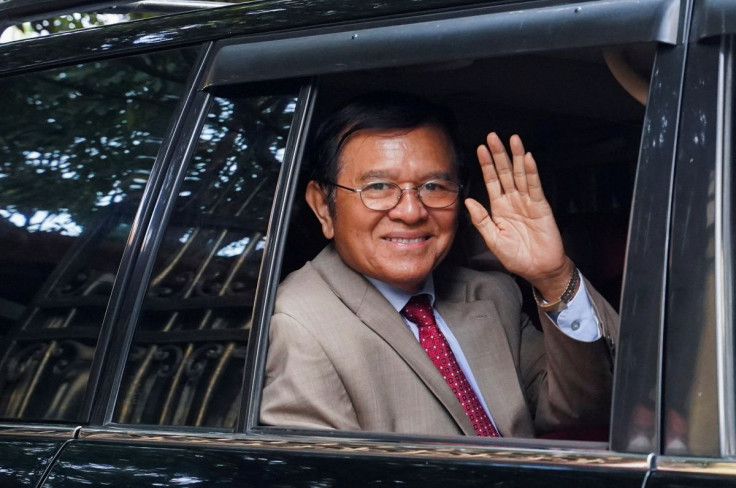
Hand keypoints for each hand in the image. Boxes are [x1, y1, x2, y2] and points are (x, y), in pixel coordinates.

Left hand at [464, 133, 573, 300]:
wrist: (538, 269)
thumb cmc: (517, 257)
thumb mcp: (492, 239)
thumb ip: (481, 220)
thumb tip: (468, 202)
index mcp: (500, 208)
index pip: (491, 181)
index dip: (486, 165)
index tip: (480, 149)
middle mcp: (513, 201)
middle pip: (505, 172)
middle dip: (499, 154)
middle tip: (493, 137)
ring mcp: (528, 202)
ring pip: (521, 174)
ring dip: (516, 157)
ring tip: (512, 140)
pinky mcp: (541, 206)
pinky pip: (535, 186)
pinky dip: (532, 172)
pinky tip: (527, 158)